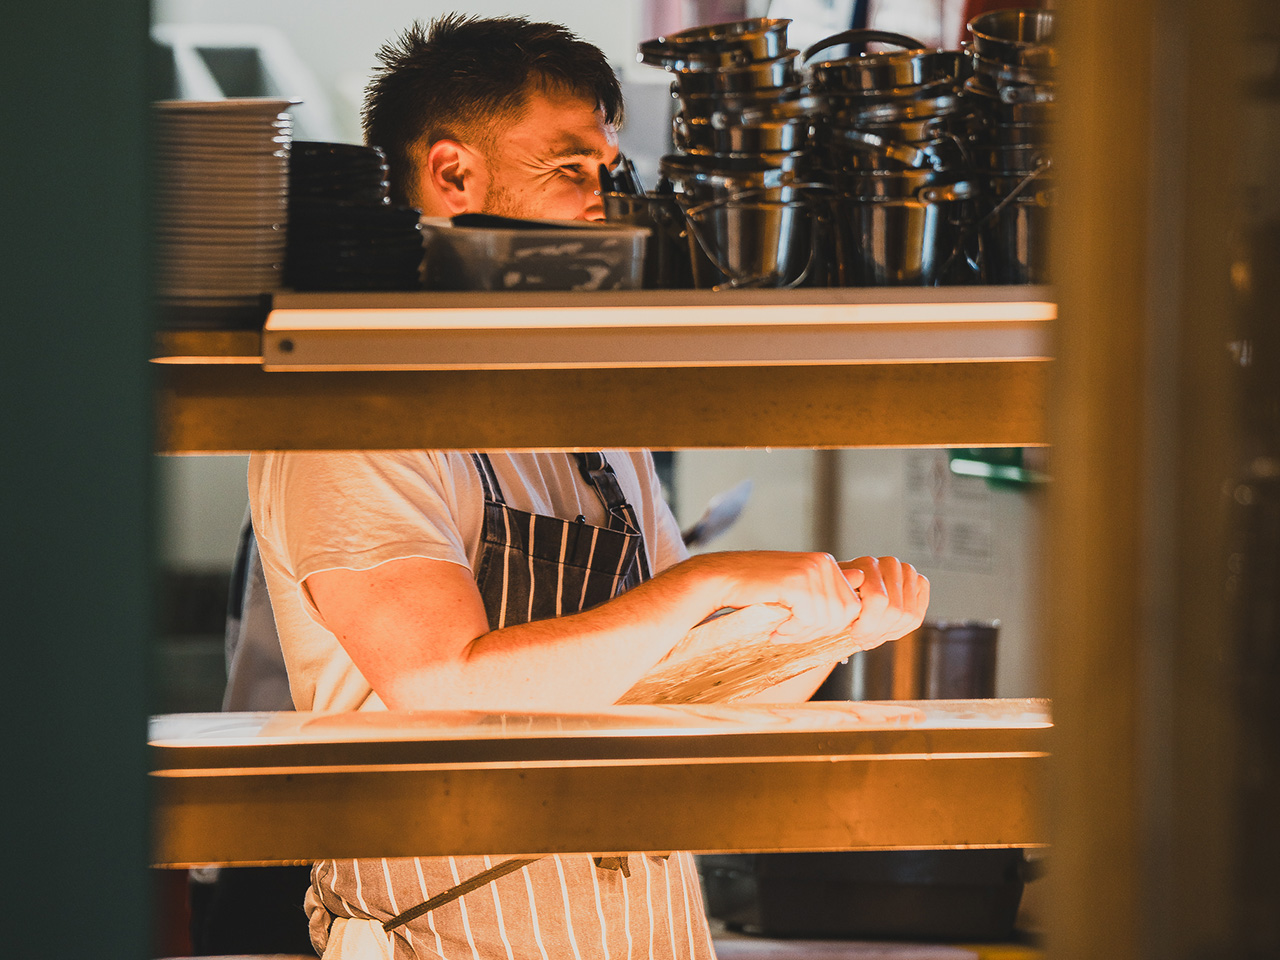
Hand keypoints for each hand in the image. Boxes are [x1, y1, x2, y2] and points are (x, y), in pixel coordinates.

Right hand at [689, 550, 863, 645]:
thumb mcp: (796, 590)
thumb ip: (824, 596)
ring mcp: (811, 570)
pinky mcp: (796, 582)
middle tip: (789, 633)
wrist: (723, 578)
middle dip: (818, 632)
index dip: (829, 626)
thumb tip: (857, 593)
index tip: (803, 629)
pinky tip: (776, 628)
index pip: (851, 607)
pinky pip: (809, 620)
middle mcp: (824, 563)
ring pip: (827, 620)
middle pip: (844, 615)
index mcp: (826, 564)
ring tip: (780, 630)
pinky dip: (793, 631)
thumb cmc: (757, 589)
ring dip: (802, 634)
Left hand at [838, 556, 928, 651]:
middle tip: (862, 639)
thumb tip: (857, 581)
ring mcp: (908, 573)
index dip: (866, 624)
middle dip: (876, 631)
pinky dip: (900, 629)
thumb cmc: (842, 594)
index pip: (877, 600)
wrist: (854, 588)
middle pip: (894, 610)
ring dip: (887, 633)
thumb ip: (842, 592)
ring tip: (871, 637)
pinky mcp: (921, 583)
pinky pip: (916, 616)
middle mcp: (892, 564)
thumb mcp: (834, 596)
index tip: (853, 633)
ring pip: (907, 616)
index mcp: (869, 563)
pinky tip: (884, 631)